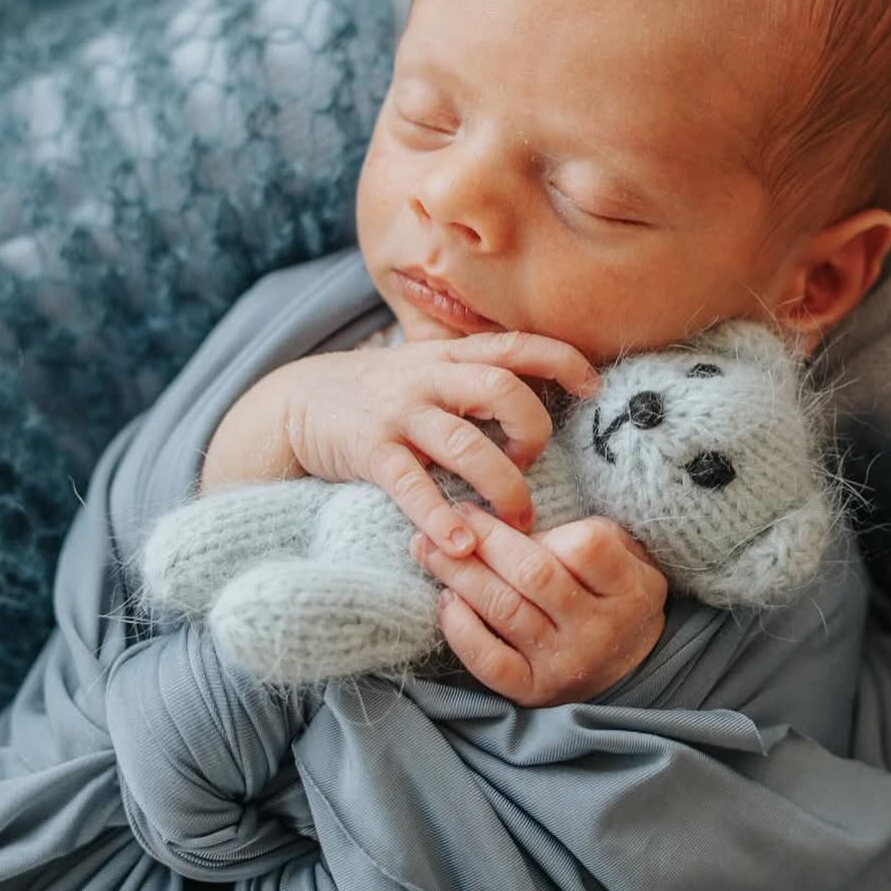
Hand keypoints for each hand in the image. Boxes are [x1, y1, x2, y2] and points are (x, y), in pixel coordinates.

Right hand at [284, 333, 599, 559]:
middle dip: (534, 431)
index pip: (515, 344)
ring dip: (503, 486)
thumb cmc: (382, 393)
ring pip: (466, 444)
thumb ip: (476, 375)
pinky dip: (441, 518)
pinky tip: (462, 546)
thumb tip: (546, 390)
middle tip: (530, 465)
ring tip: (516, 522)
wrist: (298, 403)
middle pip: (502, 389)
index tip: (593, 386)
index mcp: (450, 356)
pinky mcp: (370, 452)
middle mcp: (429, 378)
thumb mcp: (429, 369)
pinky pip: (412, 486)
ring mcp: (399, 414)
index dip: (561, 359)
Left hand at [408, 500, 668, 705]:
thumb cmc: (613, 590)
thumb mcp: (624, 554)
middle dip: (484, 540)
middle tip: (449, 516)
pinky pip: (490, 661)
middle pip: (533, 576)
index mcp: (629, 588)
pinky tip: (446, 601)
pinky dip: (461, 629)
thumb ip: (580, 533)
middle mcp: (598, 629)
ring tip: (430, 549)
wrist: (631, 664)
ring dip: (460, 575)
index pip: (585, 547)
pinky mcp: (533, 691)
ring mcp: (565, 663)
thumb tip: (506, 520)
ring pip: (506, 611)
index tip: (496, 504)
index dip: (538, 525)